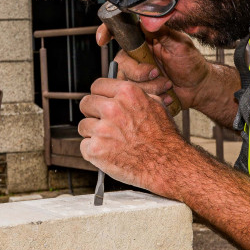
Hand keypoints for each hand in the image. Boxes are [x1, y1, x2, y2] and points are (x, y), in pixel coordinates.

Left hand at [78, 77, 187, 192]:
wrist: (166, 164)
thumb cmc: (164, 137)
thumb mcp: (156, 105)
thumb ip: (135, 96)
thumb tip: (122, 92)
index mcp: (127, 94)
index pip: (97, 85)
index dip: (99, 95)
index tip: (100, 102)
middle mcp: (112, 109)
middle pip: (86, 103)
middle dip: (92, 113)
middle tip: (103, 123)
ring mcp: (102, 130)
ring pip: (84, 126)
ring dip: (93, 133)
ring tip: (110, 141)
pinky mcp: (96, 150)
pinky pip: (84, 146)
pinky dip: (94, 151)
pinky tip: (109, 153)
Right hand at [96, 23, 209, 111]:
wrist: (198, 89)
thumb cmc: (192, 64)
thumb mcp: (180, 44)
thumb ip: (162, 32)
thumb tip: (145, 20)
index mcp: (146, 39)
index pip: (122, 31)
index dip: (108, 32)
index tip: (102, 40)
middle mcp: (138, 55)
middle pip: (121, 61)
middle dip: (138, 71)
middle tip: (157, 73)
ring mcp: (138, 73)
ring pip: (126, 80)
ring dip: (148, 86)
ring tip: (166, 86)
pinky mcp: (140, 89)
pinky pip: (134, 94)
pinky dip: (151, 96)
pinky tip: (164, 95)